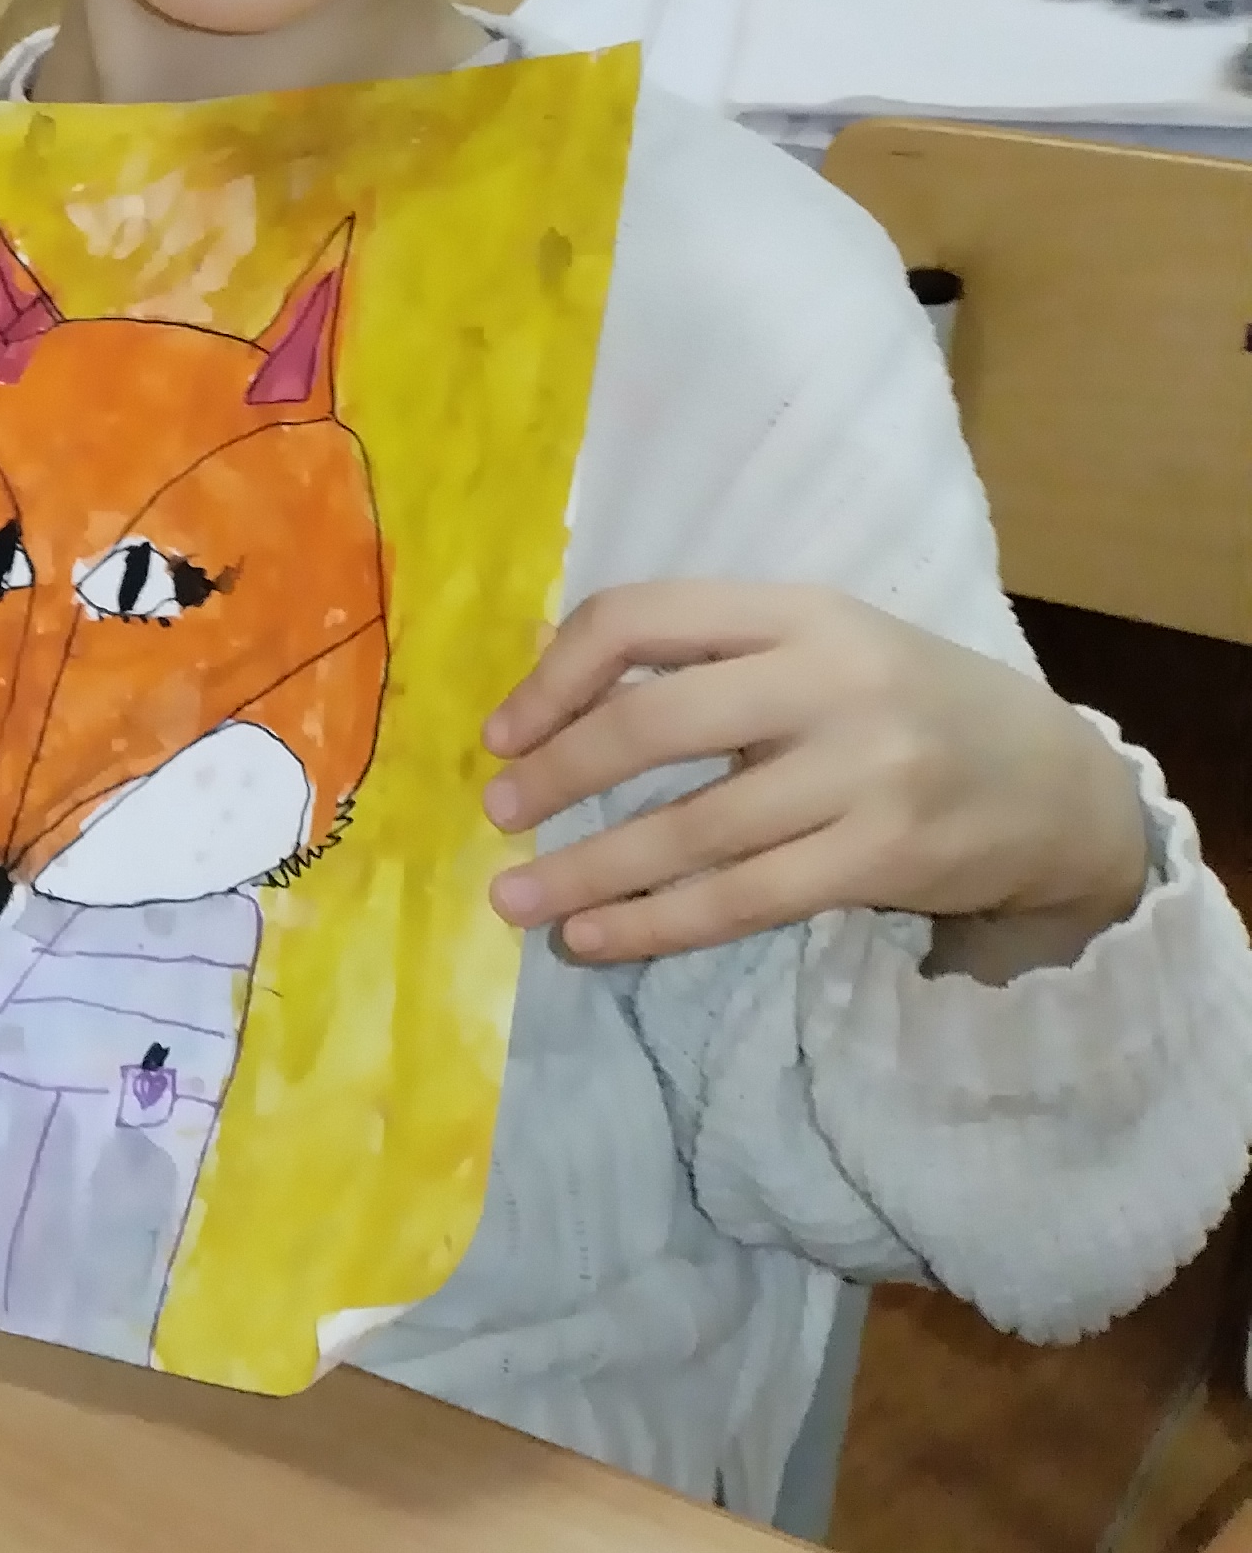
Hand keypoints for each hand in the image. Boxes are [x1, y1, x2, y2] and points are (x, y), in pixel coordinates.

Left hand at [483, 581, 1150, 965]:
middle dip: (557, 773)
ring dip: (586, 871)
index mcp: (800, 610)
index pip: (642, 617)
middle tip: (494, 815)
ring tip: (515, 903)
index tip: (501, 734)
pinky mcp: (883, 854)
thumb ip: (703, 652)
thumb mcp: (818, 647)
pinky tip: (594, 942)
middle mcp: (831, 678)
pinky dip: (654, 925)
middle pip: (654, 723)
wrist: (1060, 788)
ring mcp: (864, 769)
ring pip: (690, 829)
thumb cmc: (906, 710)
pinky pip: (741, 898)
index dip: (555, 676)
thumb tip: (541, 664)